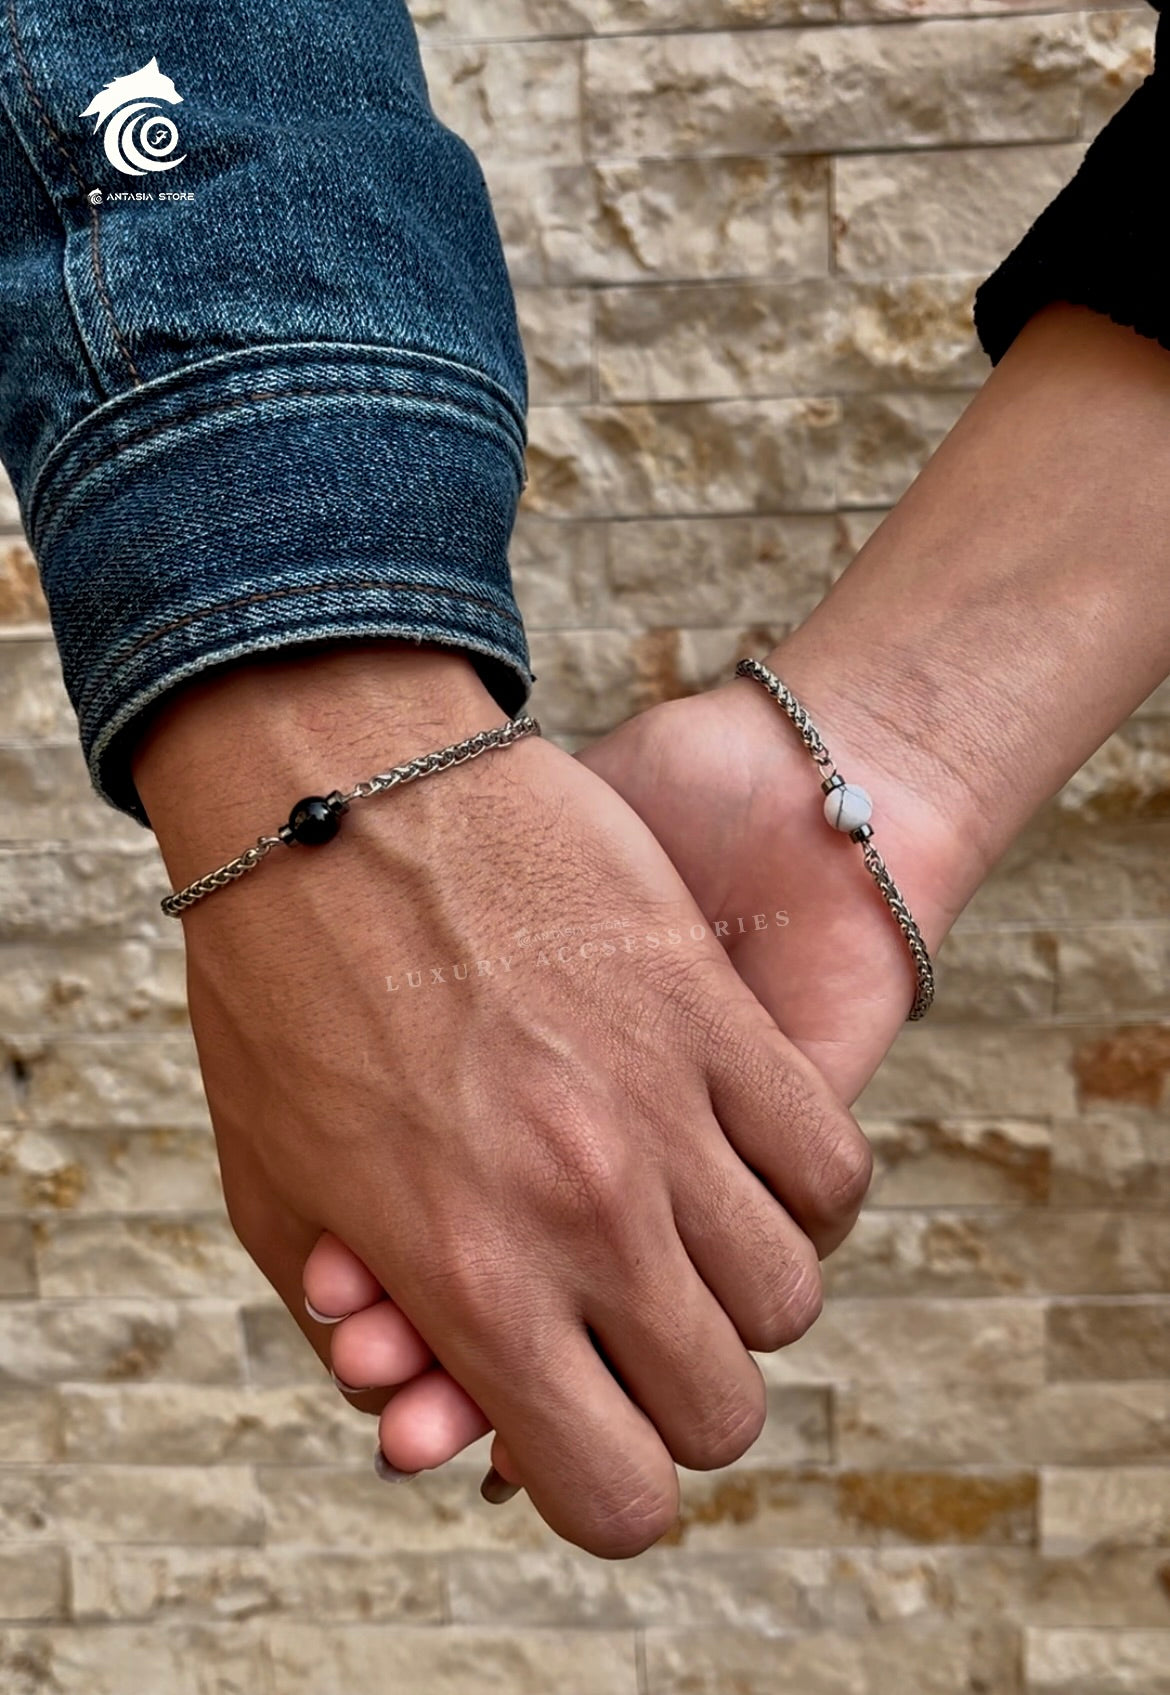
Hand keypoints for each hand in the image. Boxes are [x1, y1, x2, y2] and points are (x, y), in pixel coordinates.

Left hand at [306, 665, 964, 1489]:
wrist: (341, 790)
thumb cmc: (284, 989)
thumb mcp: (275, 1188)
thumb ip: (371, 1328)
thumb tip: (435, 1417)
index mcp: (468, 1278)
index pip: (613, 1495)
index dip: (607, 1489)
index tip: (589, 1433)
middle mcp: (585, 1216)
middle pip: (719, 1410)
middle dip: (674, 1396)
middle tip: (625, 1326)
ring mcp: (665, 1110)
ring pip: (787, 1296)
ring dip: (736, 1288)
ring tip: (678, 1225)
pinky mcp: (715, 1015)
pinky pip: (828, 1167)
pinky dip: (798, 1190)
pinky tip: (737, 1152)